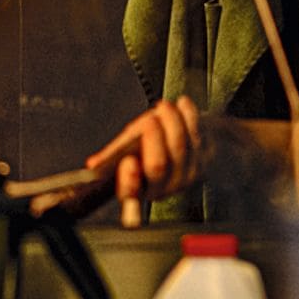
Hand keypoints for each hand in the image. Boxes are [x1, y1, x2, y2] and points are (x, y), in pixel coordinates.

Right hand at [85, 97, 201, 227]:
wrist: (190, 137)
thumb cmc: (155, 141)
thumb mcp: (130, 147)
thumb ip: (114, 154)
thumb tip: (93, 165)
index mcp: (139, 187)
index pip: (131, 193)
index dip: (129, 180)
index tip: (128, 161)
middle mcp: (163, 187)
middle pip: (157, 166)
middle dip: (152, 139)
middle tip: (149, 121)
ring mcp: (186, 176)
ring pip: (178, 148)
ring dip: (171, 122)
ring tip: (165, 107)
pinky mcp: (204, 160)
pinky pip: (196, 136)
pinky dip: (189, 116)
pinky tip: (183, 105)